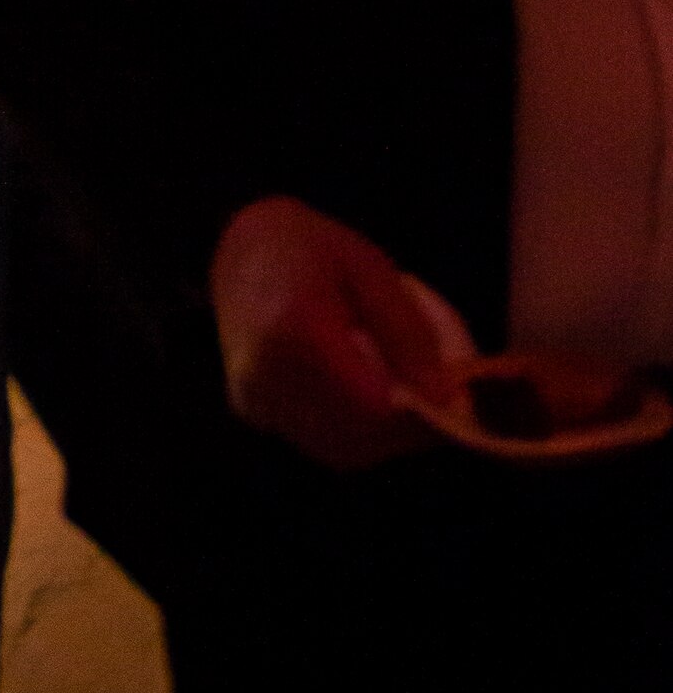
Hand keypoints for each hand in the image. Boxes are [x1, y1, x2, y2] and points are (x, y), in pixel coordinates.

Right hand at [211, 196, 466, 469]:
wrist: (239, 248)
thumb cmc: (309, 245)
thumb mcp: (370, 268)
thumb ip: (409, 332)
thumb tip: (446, 394)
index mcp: (292, 327)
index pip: (373, 405)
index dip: (420, 408)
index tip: (452, 391)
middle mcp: (264, 372)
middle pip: (361, 434)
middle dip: (409, 421)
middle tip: (435, 386)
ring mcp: (254, 396)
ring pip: (344, 446)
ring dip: (386, 429)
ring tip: (398, 379)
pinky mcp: (252, 409)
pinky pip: (321, 439)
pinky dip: (356, 427)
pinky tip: (362, 384)